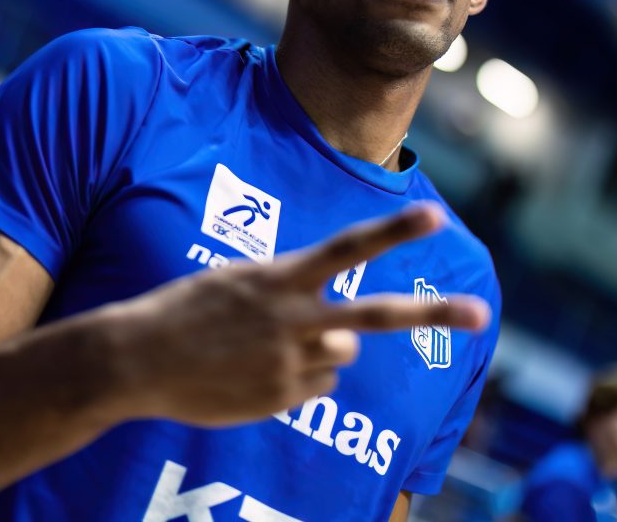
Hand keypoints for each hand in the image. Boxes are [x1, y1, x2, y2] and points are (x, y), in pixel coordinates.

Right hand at [113, 202, 490, 425]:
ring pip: (343, 354)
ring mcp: (290, 362)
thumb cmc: (185, 311)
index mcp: (279, 278)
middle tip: (480, 315)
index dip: (393, 232)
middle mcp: (293, 318)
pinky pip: (318, 387)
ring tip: (270, 344)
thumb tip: (346, 341)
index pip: (347, 249)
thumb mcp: (236, 282)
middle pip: (376, 315)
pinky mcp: (282, 398)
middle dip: (431, 313)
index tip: (434, 218)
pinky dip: (300, 379)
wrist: (135, 359)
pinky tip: (256, 372)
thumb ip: (292, 297)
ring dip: (325, 348)